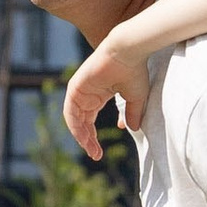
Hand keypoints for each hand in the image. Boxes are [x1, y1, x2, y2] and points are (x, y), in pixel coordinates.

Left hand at [62, 35, 150, 162]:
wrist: (128, 52)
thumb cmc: (135, 71)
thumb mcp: (136, 99)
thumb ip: (132, 114)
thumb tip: (133, 129)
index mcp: (100, 94)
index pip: (91, 119)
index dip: (94, 136)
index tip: (101, 151)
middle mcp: (88, 93)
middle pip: (82, 122)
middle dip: (88, 141)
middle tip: (95, 155)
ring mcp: (80, 90)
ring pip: (75, 120)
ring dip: (82, 137)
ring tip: (91, 150)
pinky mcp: (75, 87)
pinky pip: (71, 112)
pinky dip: (76, 127)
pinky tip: (84, 138)